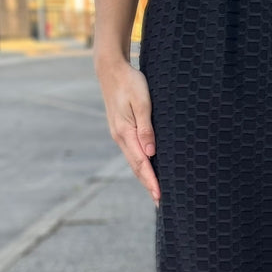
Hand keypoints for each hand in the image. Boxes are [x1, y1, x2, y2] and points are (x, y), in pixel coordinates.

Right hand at [94, 57, 159, 207]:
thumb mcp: (142, 102)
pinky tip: (148, 170)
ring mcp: (119, 134)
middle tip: (160, 202)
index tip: (160, 196)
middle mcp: (120, 137)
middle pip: (136, 167)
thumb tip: (151, 153)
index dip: (151, 181)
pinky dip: (141, 165)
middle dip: (148, 185)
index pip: (141, 163)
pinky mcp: (121, 130)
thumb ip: (146, 128)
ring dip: (145, 178)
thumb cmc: (130, 82)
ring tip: (155, 192)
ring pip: (134, 161)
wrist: (111, 69)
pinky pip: (132, 153)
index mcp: (125, 133)